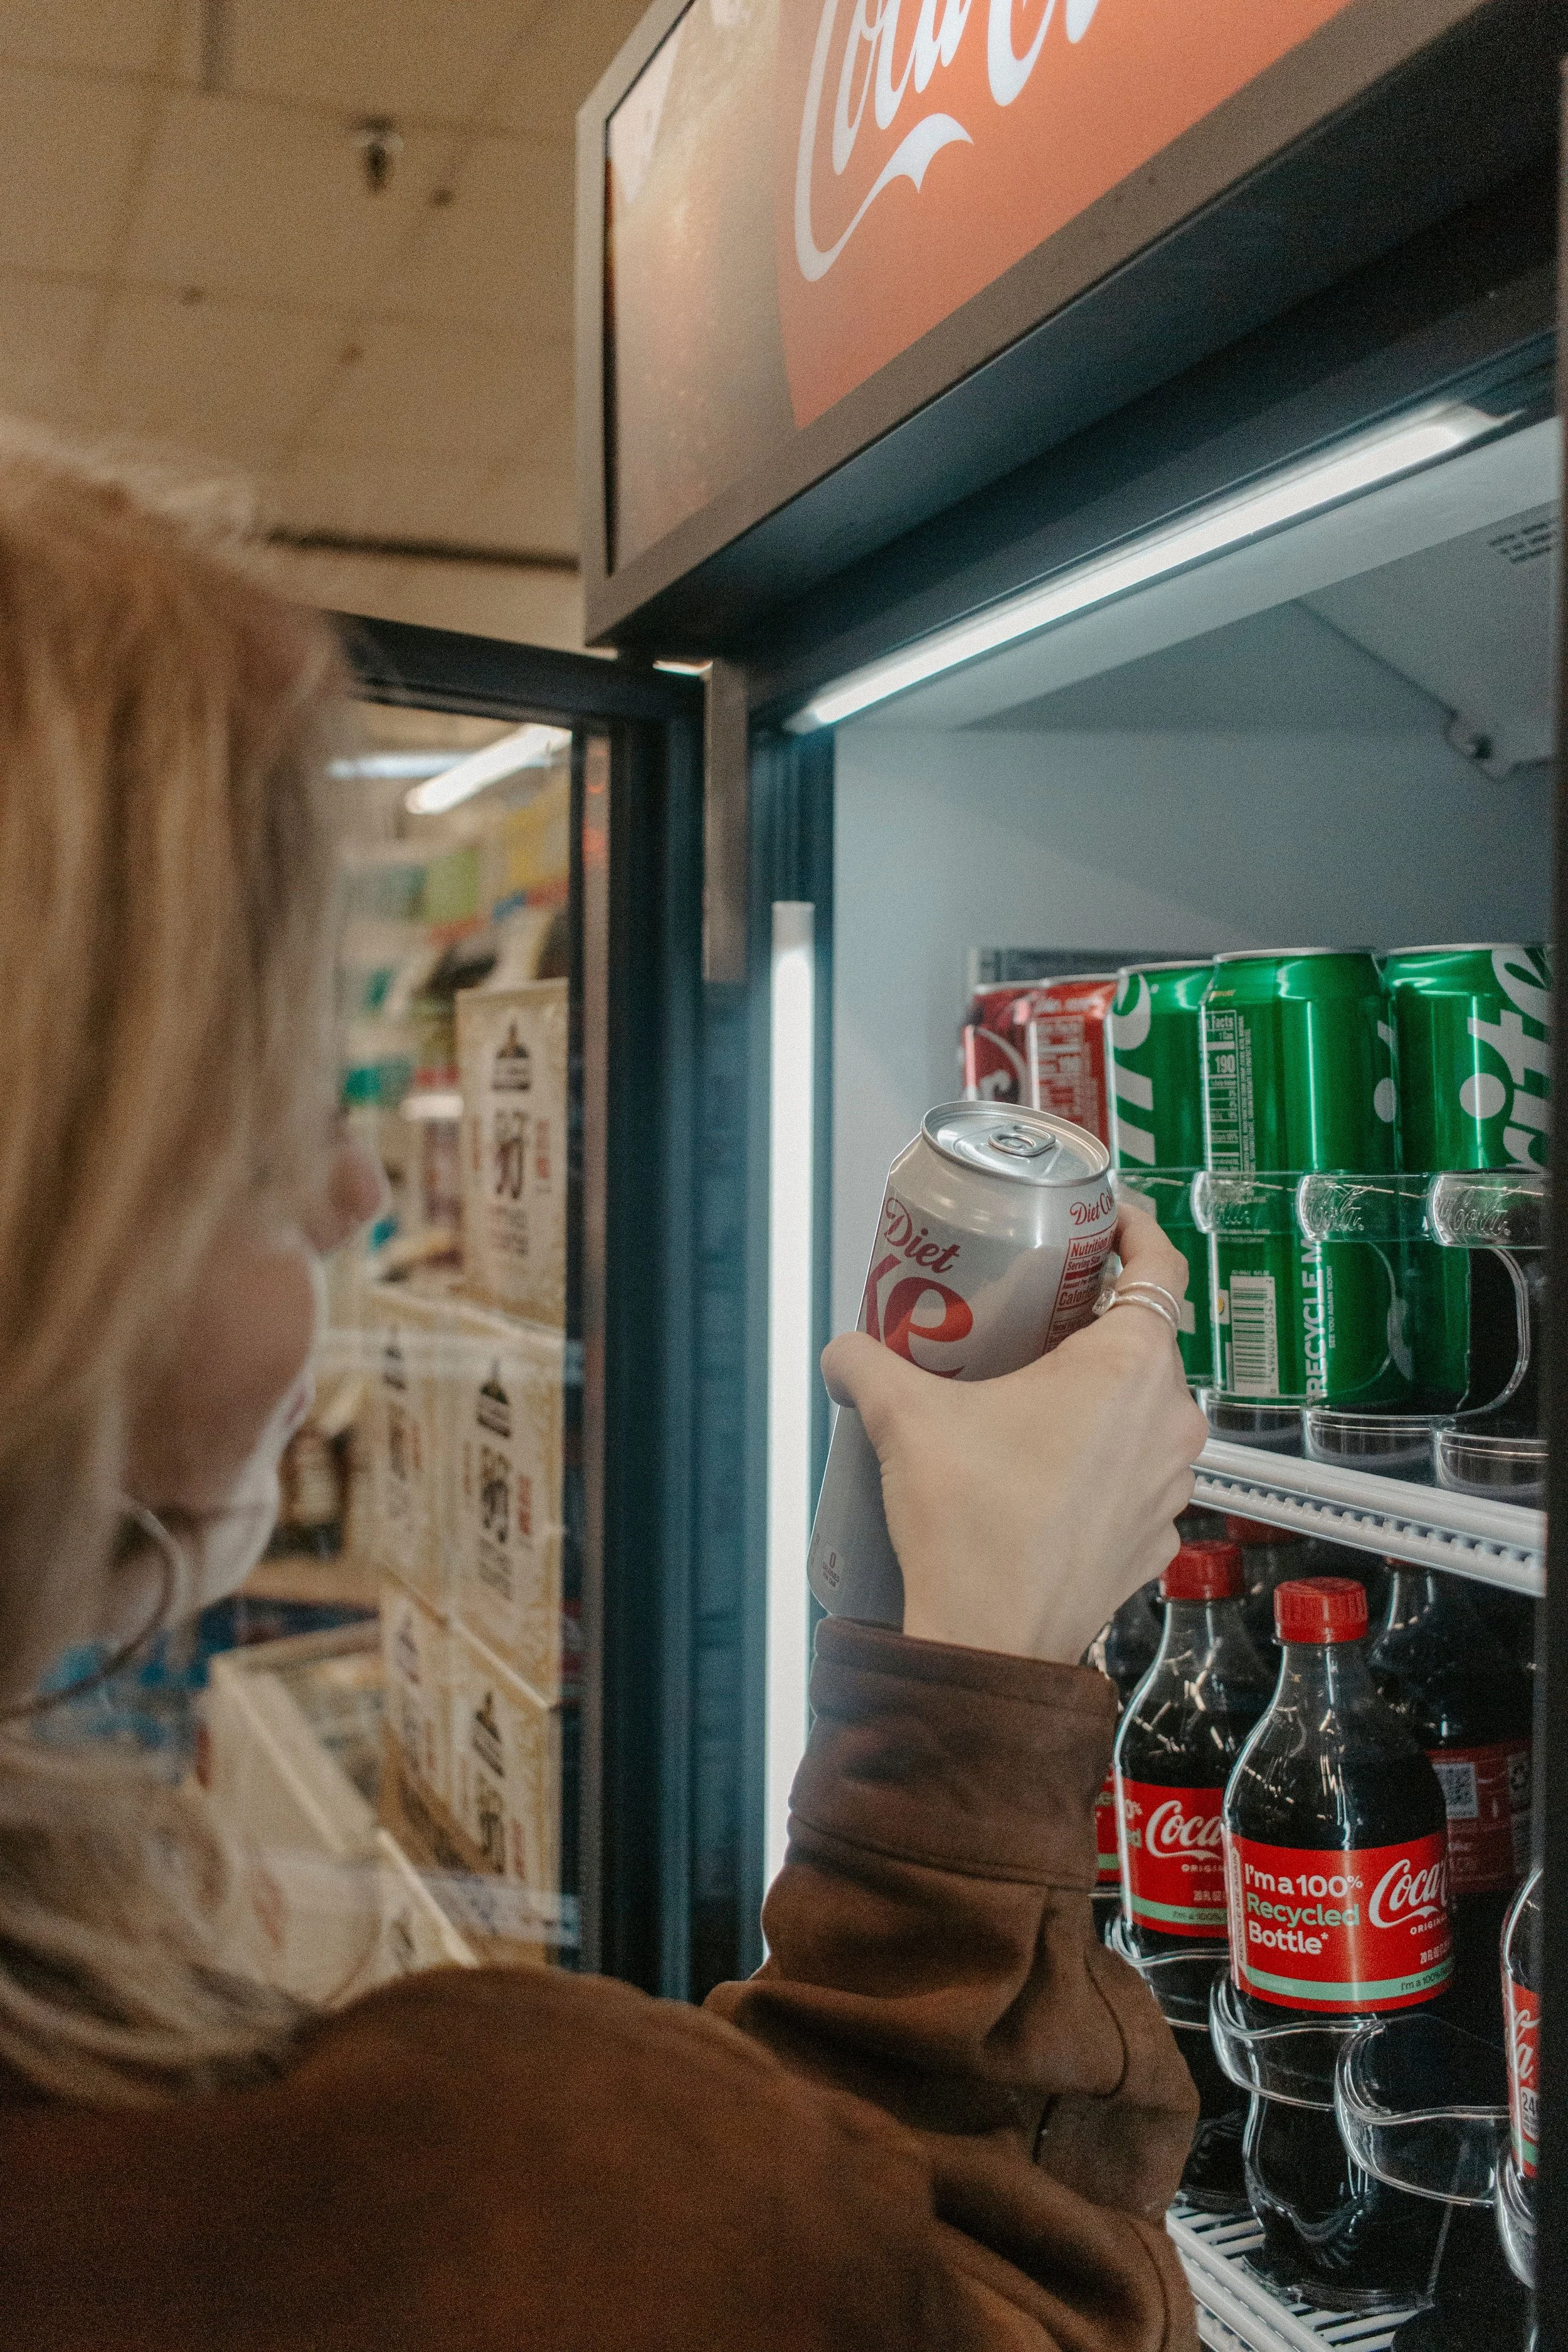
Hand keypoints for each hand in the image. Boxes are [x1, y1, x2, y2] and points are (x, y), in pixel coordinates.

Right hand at [820, 1202, 1208, 1665]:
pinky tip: (1038, 1467)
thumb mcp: (904, 1418)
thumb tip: (843, 1351)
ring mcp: (1169, 1486)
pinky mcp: (1151, 1538)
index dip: (1136, 1229)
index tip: (1104, 1220)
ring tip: (1026, 1392)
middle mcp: (1170, 1422)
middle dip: (1090, 1319)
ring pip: (1141, 1410)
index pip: (1162, 1266)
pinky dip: (1097, 1458)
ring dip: (1095, 1393)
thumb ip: (866, 1363)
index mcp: (1131, 1368)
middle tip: (1031, 1311)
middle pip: (1144, 1339)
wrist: (987, 1645)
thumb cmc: (969, 1527)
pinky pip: (1133, 1473)